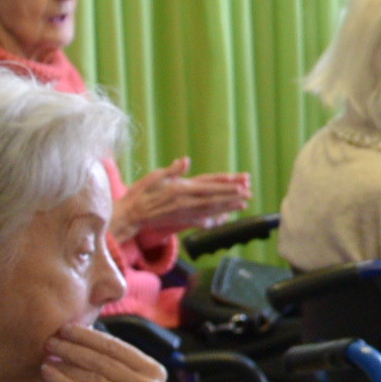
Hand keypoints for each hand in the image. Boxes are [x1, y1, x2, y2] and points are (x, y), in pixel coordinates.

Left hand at [42, 324, 180, 381]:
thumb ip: (123, 368)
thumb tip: (89, 340)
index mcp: (153, 373)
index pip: (117, 347)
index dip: (90, 335)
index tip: (69, 327)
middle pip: (102, 359)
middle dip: (73, 346)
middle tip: (51, 337)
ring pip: (90, 376)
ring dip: (64, 362)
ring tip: (47, 354)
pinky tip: (48, 374)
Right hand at [111, 159, 253, 245]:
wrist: (132, 214)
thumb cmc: (142, 192)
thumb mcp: (155, 176)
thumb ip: (172, 170)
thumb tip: (185, 160)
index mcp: (182, 189)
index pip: (209, 187)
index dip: (226, 186)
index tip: (240, 185)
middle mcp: (186, 202)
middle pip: (214, 199)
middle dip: (232, 197)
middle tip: (248, 195)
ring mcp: (185, 213)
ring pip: (211, 210)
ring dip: (228, 208)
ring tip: (243, 205)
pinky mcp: (182, 221)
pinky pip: (201, 221)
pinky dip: (213, 220)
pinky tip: (223, 219)